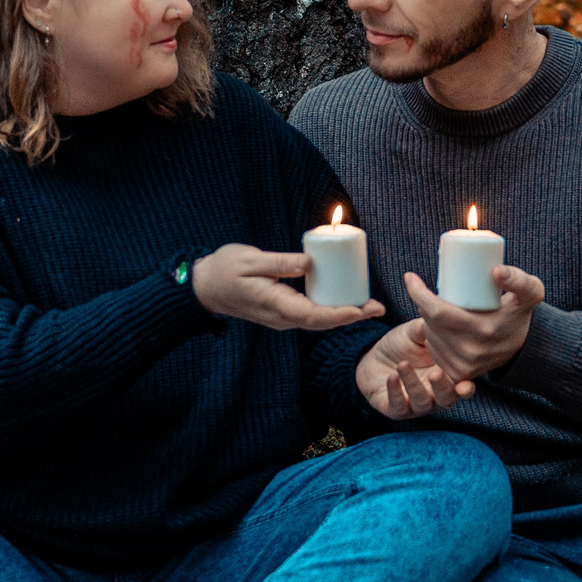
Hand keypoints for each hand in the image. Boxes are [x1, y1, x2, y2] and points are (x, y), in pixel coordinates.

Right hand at [190, 244, 384, 331]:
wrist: (203, 287)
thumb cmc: (224, 270)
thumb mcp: (251, 260)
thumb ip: (280, 263)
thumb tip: (309, 263)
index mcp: (277, 306)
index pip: (317, 316)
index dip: (343, 315)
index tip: (364, 310)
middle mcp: (282, 317)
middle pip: (323, 321)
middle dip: (352, 315)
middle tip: (377, 307)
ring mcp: (282, 317)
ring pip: (318, 319)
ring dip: (343, 313)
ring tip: (367, 303)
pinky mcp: (281, 310)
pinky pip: (309, 312)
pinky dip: (329, 307)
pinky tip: (341, 296)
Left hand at [356, 319, 474, 418]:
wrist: (374, 356)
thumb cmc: (402, 346)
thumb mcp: (417, 333)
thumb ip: (433, 328)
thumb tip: (443, 315)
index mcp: (446, 377)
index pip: (462, 386)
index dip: (466, 388)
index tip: (465, 385)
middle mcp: (434, 394)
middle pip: (446, 399)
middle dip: (442, 388)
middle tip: (435, 373)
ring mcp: (415, 403)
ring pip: (422, 403)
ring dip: (414, 384)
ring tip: (403, 365)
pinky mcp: (395, 408)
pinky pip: (398, 406)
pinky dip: (395, 392)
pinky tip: (392, 377)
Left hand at [403, 264, 546, 382]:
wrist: (524, 346)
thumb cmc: (521, 311)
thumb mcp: (530, 292)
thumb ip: (519, 279)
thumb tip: (496, 270)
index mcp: (482, 330)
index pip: (437, 311)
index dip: (418, 293)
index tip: (410, 277)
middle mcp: (471, 352)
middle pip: (430, 323)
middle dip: (420, 303)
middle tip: (426, 291)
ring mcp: (464, 366)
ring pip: (429, 338)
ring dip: (423, 320)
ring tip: (431, 307)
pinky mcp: (460, 374)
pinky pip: (434, 352)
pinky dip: (429, 338)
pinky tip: (430, 327)